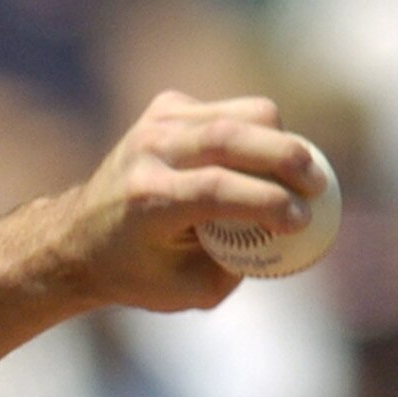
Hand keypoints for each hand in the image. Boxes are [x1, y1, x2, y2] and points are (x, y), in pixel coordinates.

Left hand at [53, 89, 327, 312]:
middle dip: (292, 159)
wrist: (77, 235)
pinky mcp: (167, 106)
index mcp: (148, 200)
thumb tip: (298, 235)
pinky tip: (251, 162)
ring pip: (246, 113)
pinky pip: (233, 110)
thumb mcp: (189, 290)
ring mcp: (157, 122)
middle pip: (234, 137)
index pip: (217, 189)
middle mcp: (150, 152)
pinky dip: (257, 133)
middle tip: (320, 188)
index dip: (269, 202)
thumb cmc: (140, 271)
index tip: (304, 221)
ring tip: (294, 176)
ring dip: (282, 142)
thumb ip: (243, 266)